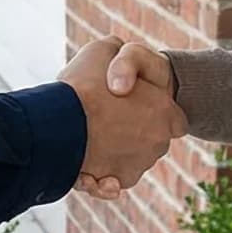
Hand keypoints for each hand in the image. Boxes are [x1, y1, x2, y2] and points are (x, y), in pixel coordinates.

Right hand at [59, 37, 182, 200]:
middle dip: (132, 132)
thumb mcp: (103, 50)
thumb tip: (118, 60)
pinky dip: (101, 177)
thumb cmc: (82, 85)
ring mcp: (140, 165)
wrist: (57, 122)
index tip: (133, 105)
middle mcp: (159, 143)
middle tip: (104, 120)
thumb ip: (120, 54)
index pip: (174, 116)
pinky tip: (87, 166)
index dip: (154, 109)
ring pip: (129, 159)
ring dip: (113, 153)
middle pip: (150, 139)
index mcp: (165, 111)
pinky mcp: (119, 182)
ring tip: (88, 139)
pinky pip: (112, 181)